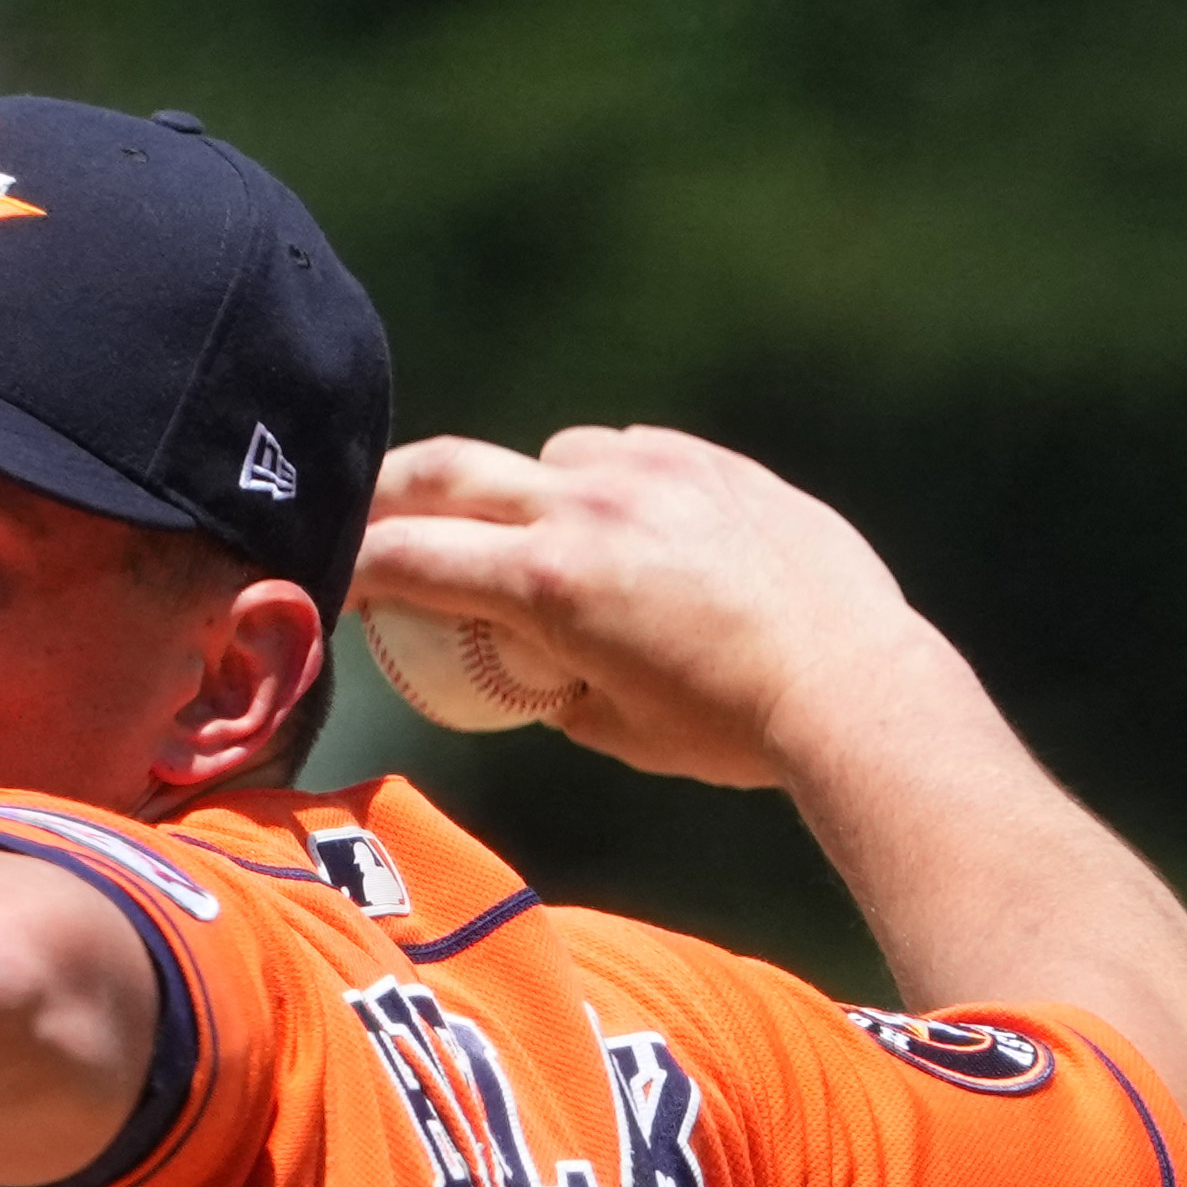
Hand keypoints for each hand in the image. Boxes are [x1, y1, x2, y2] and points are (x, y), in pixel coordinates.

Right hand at [353, 427, 967, 791]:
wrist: (854, 684)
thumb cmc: (731, 732)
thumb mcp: (610, 729)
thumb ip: (544, 681)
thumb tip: (519, 664)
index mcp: (547, 584)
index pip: (404, 556)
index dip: (350, 569)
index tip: (332, 585)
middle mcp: (585, 509)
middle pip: (444, 470)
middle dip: (390, 493)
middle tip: (370, 519)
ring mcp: (649, 471)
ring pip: (545, 459)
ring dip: (522, 494)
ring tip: (546, 546)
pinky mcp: (705, 460)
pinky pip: (622, 455)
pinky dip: (602, 488)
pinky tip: (634, 534)